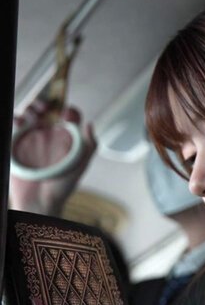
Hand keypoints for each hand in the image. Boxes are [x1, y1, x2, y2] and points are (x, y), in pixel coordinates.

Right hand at [9, 100, 96, 215]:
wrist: (41, 201)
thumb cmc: (63, 185)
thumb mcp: (81, 165)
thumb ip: (90, 145)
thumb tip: (90, 124)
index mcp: (67, 137)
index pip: (69, 116)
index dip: (68, 110)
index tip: (66, 114)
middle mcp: (51, 134)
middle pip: (48, 111)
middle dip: (46, 104)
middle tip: (45, 107)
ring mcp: (33, 138)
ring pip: (30, 115)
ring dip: (31, 109)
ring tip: (33, 112)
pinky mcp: (17, 143)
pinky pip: (14, 126)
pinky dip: (16, 119)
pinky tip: (19, 121)